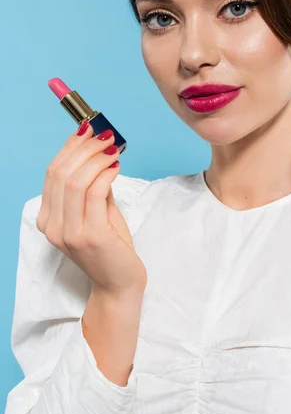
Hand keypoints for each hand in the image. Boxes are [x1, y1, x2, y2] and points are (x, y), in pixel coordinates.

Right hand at [36, 121, 146, 296]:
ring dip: (97, 158)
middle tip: (106, 135)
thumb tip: (99, 152)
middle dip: (84, 147)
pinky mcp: (89, 236)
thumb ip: (93, 186)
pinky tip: (116, 167)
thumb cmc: (111, 248)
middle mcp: (52, 226)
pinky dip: (106, 174)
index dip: (70, 147)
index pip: (53, 173)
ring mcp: (69, 233)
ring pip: (76, 181)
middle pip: (61, 173)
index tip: (88, 129)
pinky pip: (95, 193)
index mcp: (49, 218)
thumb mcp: (98, 212)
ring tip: (114, 148)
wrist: (119, 284)